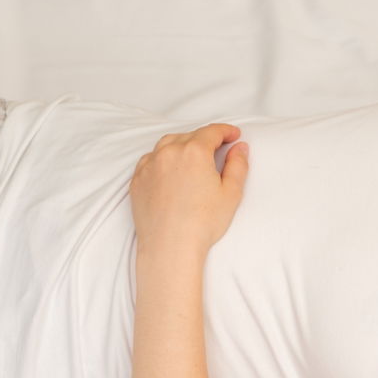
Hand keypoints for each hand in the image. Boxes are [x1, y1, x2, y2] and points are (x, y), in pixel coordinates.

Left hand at [129, 123, 248, 254]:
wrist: (170, 246)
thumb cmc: (202, 223)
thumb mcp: (231, 193)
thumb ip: (238, 165)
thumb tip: (240, 148)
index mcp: (194, 151)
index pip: (212, 132)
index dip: (226, 131)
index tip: (234, 135)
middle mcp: (168, 152)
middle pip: (190, 136)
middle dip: (205, 139)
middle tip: (218, 148)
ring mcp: (149, 165)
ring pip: (167, 144)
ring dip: (183, 145)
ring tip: (194, 157)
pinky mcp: (138, 180)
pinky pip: (151, 159)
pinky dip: (163, 158)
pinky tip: (172, 170)